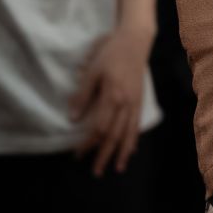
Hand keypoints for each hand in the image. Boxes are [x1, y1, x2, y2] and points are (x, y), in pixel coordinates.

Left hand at [70, 22, 152, 176]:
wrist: (135, 40)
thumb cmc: (110, 53)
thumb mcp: (92, 70)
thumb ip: (83, 95)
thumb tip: (73, 119)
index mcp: (112, 96)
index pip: (99, 128)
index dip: (88, 144)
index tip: (77, 155)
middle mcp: (125, 103)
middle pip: (114, 136)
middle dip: (104, 155)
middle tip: (95, 171)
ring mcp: (135, 102)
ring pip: (129, 134)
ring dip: (122, 153)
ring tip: (118, 168)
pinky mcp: (140, 100)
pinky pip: (137, 124)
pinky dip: (134, 139)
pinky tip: (132, 149)